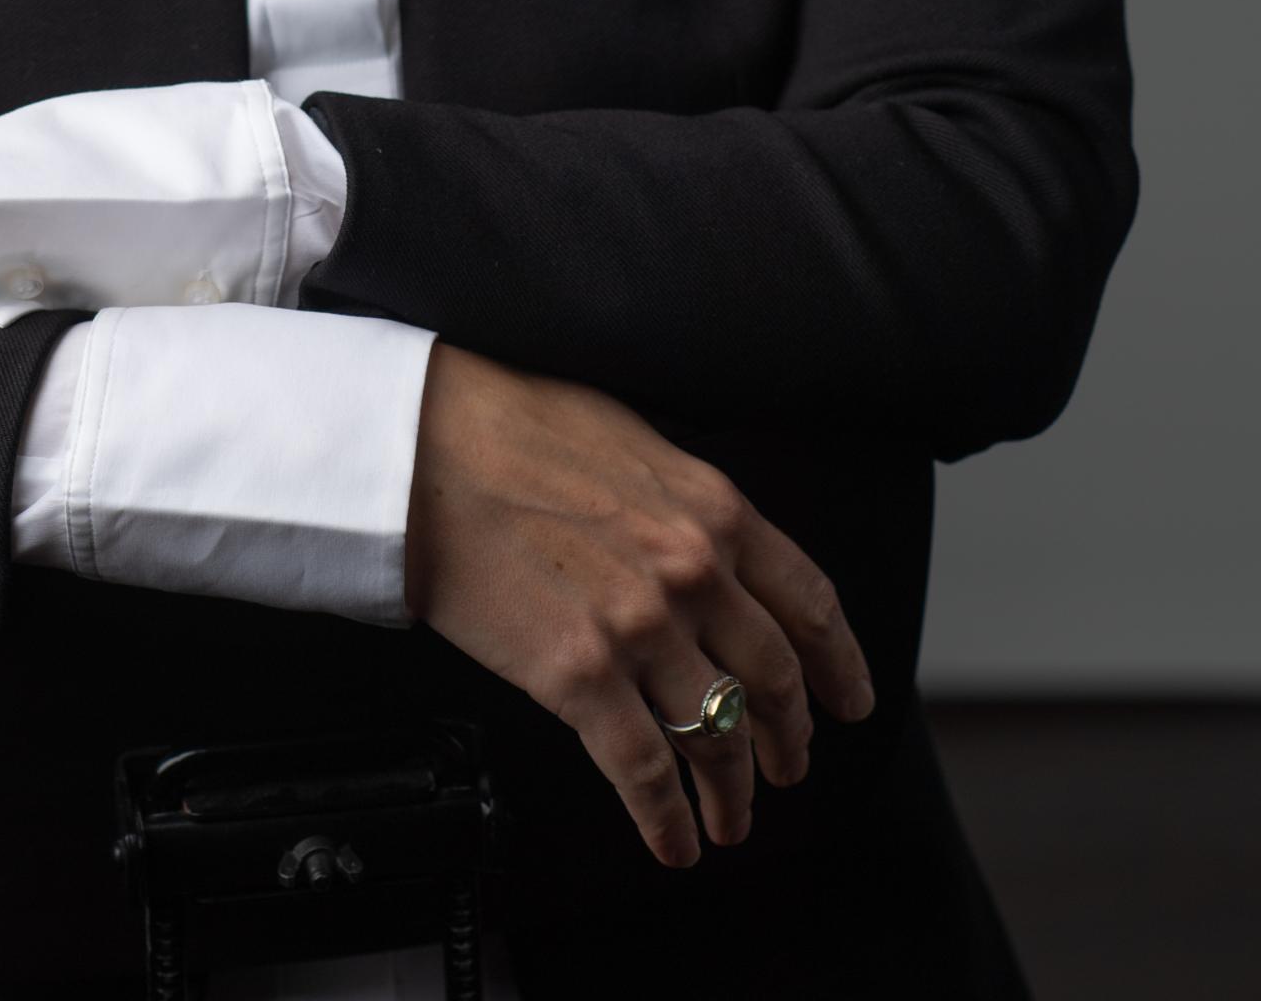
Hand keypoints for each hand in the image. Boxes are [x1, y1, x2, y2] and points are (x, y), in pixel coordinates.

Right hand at [402, 344, 875, 869]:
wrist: (422, 449)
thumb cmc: (508, 429)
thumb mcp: (630, 442)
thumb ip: (683, 502)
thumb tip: (706, 548)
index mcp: (714, 509)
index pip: (809, 604)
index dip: (839, 665)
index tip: (848, 701)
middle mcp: (693, 571)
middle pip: (773, 681)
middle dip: (788, 738)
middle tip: (788, 767)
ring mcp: (640, 628)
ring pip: (718, 737)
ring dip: (733, 793)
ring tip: (729, 820)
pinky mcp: (580, 677)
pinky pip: (644, 771)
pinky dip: (667, 820)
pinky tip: (673, 841)